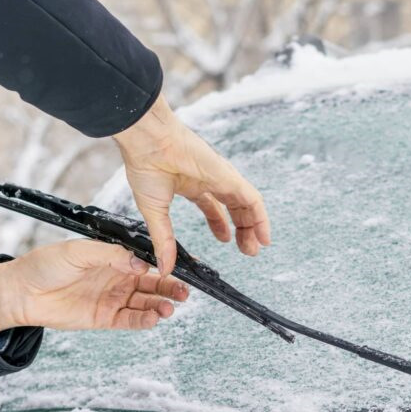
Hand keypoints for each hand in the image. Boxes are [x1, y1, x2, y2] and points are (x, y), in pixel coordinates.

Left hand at [0, 240, 189, 331]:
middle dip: (170, 287)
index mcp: (113, 257)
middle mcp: (117, 277)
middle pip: (152, 283)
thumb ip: (111, 255)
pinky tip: (155, 318)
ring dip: (160, 305)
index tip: (183, 267)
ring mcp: (112, 298)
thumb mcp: (79, 251)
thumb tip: (140, 262)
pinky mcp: (105, 318)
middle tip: (185, 292)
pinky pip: (130, 320)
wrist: (22, 292)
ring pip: (145, 302)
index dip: (164, 263)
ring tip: (171, 307)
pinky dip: (144, 320)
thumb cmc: (45, 265)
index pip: (146, 259)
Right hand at [113, 93, 270, 275]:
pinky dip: (261, 218)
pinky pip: (253, 199)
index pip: (213, 206)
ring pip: (247, 204)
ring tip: (257, 247)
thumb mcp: (154, 213)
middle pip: (234, 207)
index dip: (220, 224)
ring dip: (254, 227)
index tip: (226, 240)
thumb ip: (163, 241)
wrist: (149, 143)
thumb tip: (164, 268)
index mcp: (190, 184)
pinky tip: (264, 235)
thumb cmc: (146, 166)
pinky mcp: (229, 177)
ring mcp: (221, 178)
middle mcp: (209, 180)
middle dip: (242, 230)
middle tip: (247, 250)